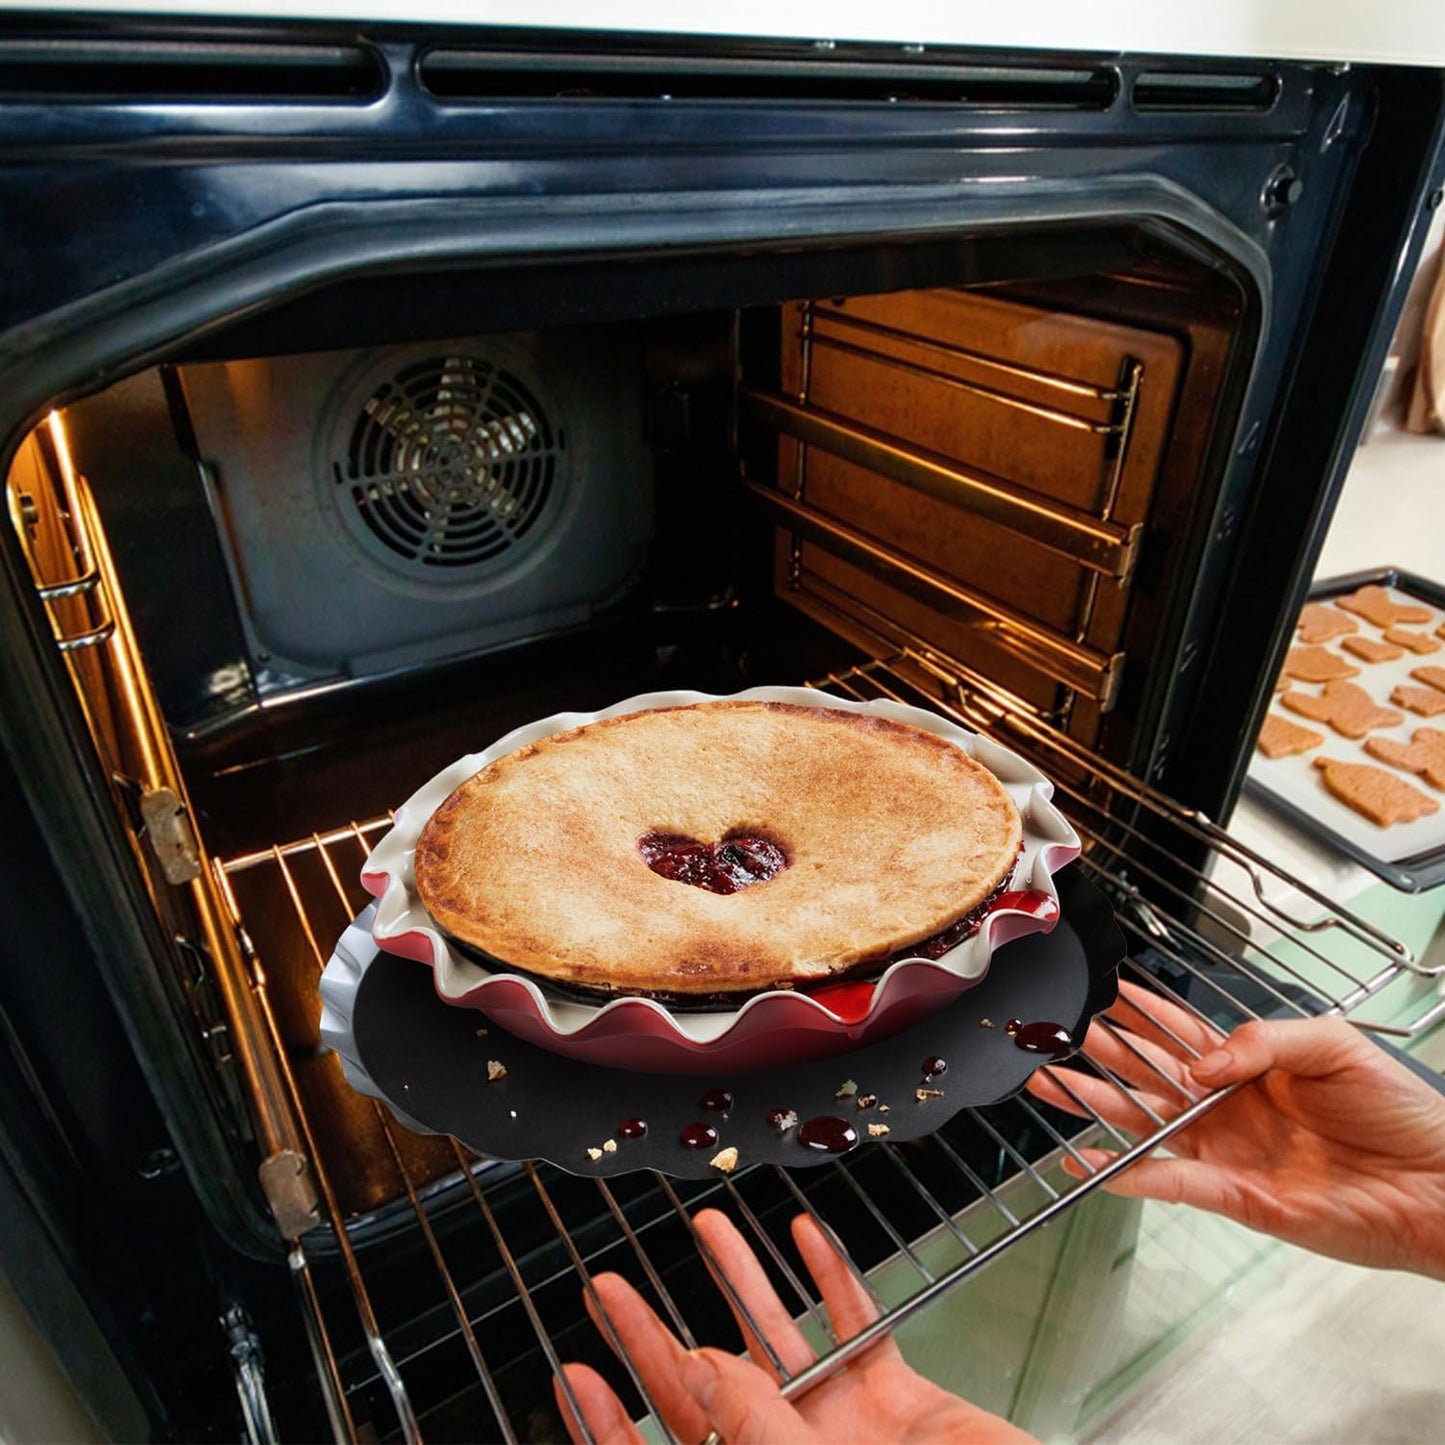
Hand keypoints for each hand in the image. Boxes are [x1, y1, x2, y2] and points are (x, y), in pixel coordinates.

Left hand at [556, 1207, 1033, 1443]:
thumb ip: (760, 1431)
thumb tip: (693, 1376)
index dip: (613, 1417)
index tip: (576, 1365)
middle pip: (710, 1390)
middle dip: (659, 1329)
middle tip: (610, 1280)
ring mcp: (850, 1431)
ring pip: (783, 1343)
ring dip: (744, 1282)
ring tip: (707, 1228)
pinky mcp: (904, 1399)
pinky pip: (860, 1327)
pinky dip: (835, 1278)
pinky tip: (809, 1237)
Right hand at [1027, 980, 1444, 1279]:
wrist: (1439, 1182)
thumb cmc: (1402, 1110)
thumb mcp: (1332, 1044)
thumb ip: (1262, 1039)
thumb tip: (1201, 1063)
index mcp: (1252, 1067)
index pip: (1182, 1035)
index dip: (1142, 1016)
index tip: (1106, 997)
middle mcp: (1230, 1107)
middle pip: (1148, 1078)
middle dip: (1101, 1057)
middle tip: (1059, 1040)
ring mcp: (1228, 1151)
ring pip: (1144, 1125)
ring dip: (1097, 1107)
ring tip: (1053, 1086)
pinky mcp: (1235, 1195)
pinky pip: (1170, 1181)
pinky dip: (1129, 1171)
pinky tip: (1095, 1160)